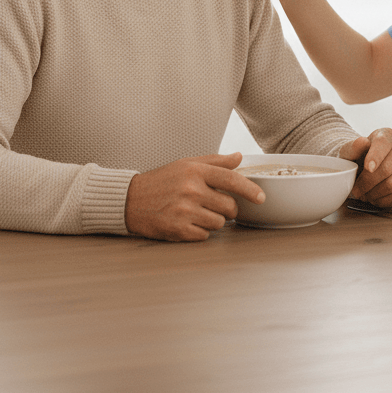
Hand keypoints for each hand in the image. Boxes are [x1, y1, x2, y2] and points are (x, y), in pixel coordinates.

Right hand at [124, 153, 264, 241]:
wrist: (130, 200)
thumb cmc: (161, 181)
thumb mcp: (186, 164)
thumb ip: (215, 161)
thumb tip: (238, 157)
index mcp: (195, 171)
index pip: (231, 179)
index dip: (250, 190)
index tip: (261, 198)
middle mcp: (191, 190)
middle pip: (229, 206)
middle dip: (227, 208)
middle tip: (214, 205)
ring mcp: (184, 211)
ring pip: (218, 223)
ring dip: (213, 220)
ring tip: (196, 212)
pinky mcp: (178, 230)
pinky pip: (204, 235)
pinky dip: (200, 231)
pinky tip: (187, 222)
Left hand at [340, 128, 391, 206]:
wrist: (371, 165)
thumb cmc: (360, 157)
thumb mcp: (350, 151)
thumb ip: (352, 147)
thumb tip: (362, 142)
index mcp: (387, 135)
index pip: (383, 144)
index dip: (375, 157)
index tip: (367, 168)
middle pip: (386, 169)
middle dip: (367, 184)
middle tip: (356, 191)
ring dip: (374, 194)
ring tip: (365, 195)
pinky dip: (384, 201)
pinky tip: (375, 199)